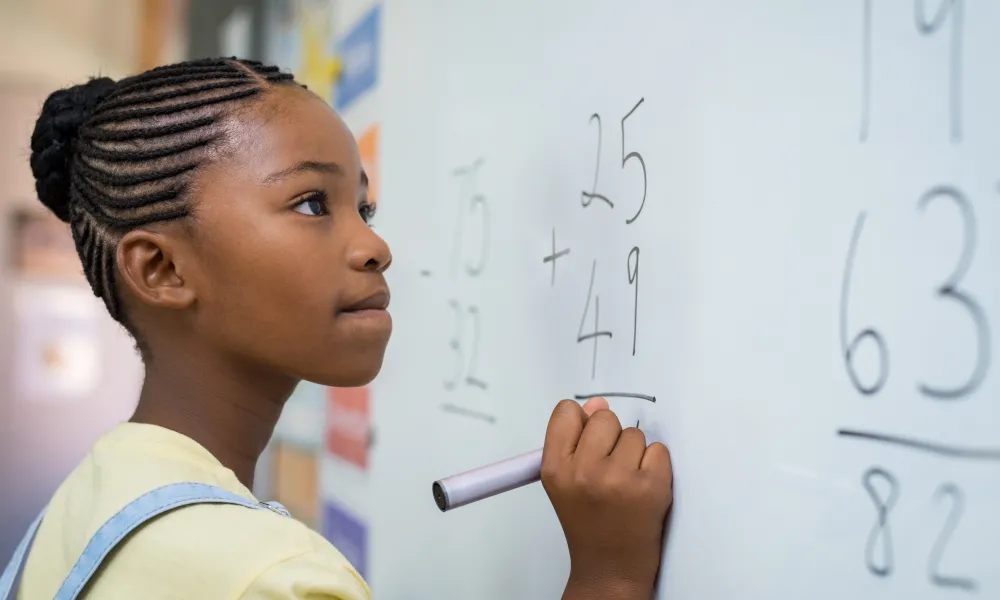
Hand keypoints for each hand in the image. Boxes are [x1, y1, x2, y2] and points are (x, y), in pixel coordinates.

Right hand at [541, 398, 672, 598]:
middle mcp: (584, 471)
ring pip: (634, 434)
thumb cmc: (588, 522)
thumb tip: (596, 404)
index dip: (581, 422)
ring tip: (626, 483)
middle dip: (611, 437)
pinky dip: (656, 466)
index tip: (588, 440)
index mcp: (555, 468)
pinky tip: (643, 488)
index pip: (567, 412)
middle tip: (609, 468)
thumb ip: (575, 440)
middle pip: (604, 418)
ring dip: (634, 454)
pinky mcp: (650, 487)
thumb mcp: (565, 481)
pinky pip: (658, 450)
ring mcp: (618, 479)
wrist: (610, 567)